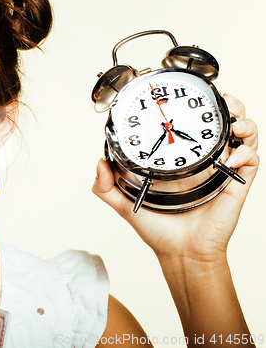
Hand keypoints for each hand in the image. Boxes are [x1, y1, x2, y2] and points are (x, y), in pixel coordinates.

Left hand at [92, 94, 258, 262]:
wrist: (180, 253)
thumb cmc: (157, 229)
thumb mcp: (125, 204)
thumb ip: (105, 186)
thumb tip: (99, 163)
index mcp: (180, 160)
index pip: (192, 126)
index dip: (195, 108)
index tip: (189, 96)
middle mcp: (204, 161)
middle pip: (223, 123)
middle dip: (228, 106)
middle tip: (221, 101)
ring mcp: (222, 171)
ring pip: (243, 136)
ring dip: (243, 122)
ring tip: (235, 122)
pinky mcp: (235, 184)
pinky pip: (251, 161)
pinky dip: (248, 152)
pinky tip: (234, 155)